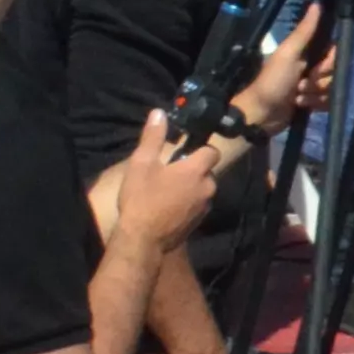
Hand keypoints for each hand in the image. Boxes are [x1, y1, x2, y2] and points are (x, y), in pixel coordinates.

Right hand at [103, 113, 220, 255]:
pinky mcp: (198, 223)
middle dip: (193, 170)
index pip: (212, 151)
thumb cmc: (141, 199)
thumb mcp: (141, 164)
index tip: (183, 153)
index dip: (199, 149)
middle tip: (169, 174)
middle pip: (207, 171)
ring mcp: (204, 206)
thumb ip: (152, 138)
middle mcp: (207, 186)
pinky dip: (187, 204)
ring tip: (166, 192)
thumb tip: (159, 113)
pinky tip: (168, 209)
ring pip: (202, 190)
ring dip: (190, 188)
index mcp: (197, 169)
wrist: (141, 240)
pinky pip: (197, 206)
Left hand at [230, 4, 329, 140]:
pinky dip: (316, 105)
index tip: (316, 69)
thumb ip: (305, 31)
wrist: (260, 115)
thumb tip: (318, 3)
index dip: (329, 63)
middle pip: (335, 72)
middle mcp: (312, 66)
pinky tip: (301, 106)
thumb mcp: (288, 54)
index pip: (335, 53)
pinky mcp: (313, 102)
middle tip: (300, 86)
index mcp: (307, 52)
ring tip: (297, 98)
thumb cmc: (273, 82)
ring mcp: (313, 85)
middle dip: (319, 82)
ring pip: (331, 88)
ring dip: (314, 95)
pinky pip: (328, 102)